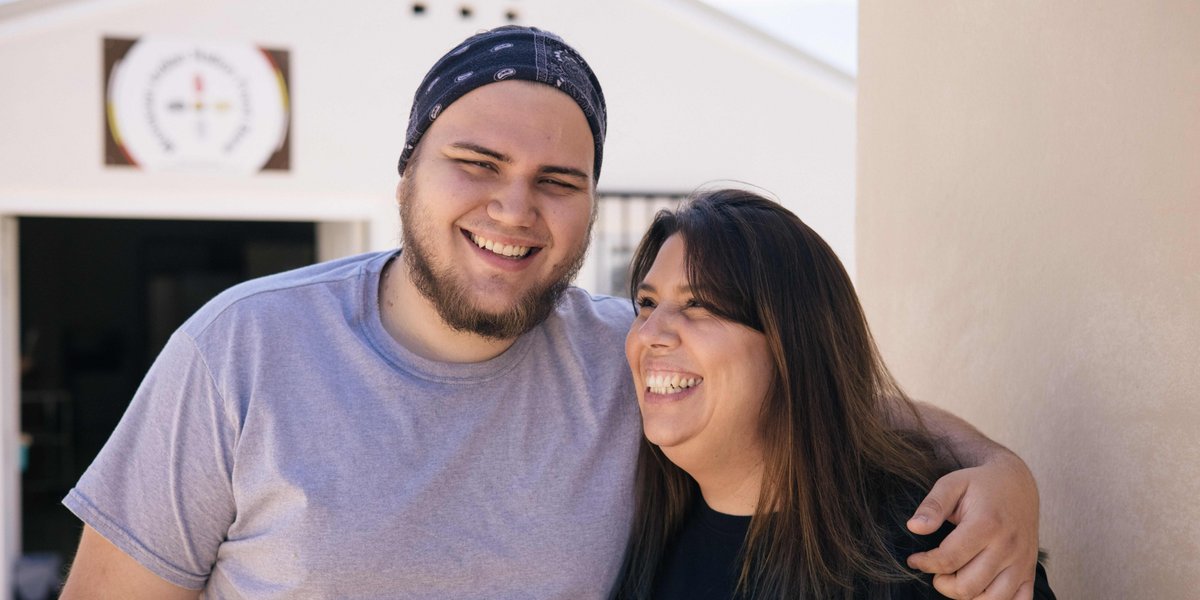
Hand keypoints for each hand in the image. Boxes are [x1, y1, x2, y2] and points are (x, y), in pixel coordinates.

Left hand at [906, 453, 1039, 599]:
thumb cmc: (980, 484)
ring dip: (966, 595)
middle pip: (967, 586)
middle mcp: (1008, 547)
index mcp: (987, 524)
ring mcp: (1022, 562)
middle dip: (942, 583)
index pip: (949, 559)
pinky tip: (979, 587)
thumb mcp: (952, 484)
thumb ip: (932, 506)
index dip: (925, 564)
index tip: (915, 559)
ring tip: (955, 577)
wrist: (1017, 483)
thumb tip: (914, 527)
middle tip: (935, 568)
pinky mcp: (1030, 572)